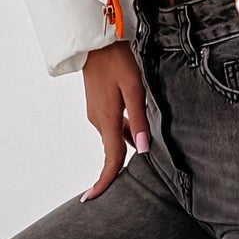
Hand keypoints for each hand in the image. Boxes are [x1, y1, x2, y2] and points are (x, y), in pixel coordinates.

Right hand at [80, 41, 150, 199]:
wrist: (95, 40)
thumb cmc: (117, 60)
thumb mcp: (134, 88)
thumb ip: (138, 119)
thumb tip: (142, 151)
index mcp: (107, 119)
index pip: (110, 158)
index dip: (105, 181)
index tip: (93, 199)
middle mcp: (98, 120)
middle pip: (114, 150)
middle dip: (123, 163)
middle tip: (143, 173)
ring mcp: (96, 112)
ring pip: (115, 136)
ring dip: (127, 142)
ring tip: (146, 141)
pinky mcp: (98, 105)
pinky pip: (113, 124)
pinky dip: (124, 129)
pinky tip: (138, 121)